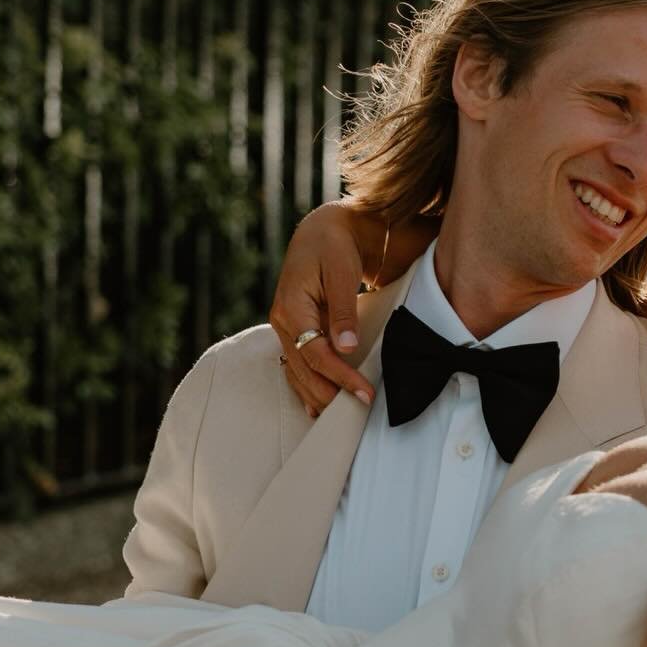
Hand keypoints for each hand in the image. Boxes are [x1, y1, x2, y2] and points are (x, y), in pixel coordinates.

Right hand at [269, 203, 378, 418]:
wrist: (323, 229)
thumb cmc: (334, 245)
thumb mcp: (340, 271)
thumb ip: (343, 309)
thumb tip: (345, 347)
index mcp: (291, 307)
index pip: (315, 354)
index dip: (340, 376)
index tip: (364, 393)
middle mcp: (282, 321)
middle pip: (303, 370)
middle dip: (330, 394)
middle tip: (359, 410)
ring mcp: (285, 328)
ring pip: (297, 372)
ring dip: (318, 395)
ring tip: (341, 417)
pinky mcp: (294, 330)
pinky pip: (297, 365)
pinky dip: (307, 386)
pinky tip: (317, 406)